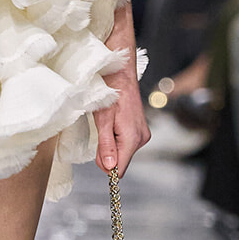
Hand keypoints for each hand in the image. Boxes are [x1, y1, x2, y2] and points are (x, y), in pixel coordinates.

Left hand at [94, 3, 150, 176]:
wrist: (120, 70)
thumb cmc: (110, 90)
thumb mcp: (103, 118)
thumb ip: (106, 145)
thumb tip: (109, 168)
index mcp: (133, 137)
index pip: (120, 168)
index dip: (106, 166)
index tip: (96, 154)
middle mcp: (142, 138)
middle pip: (121, 160)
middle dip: (107, 153)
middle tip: (100, 131)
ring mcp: (142, 133)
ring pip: (122, 151)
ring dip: (111, 143)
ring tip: (106, 123)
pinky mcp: (140, 129)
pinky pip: (125, 143)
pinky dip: (116, 137)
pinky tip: (112, 122)